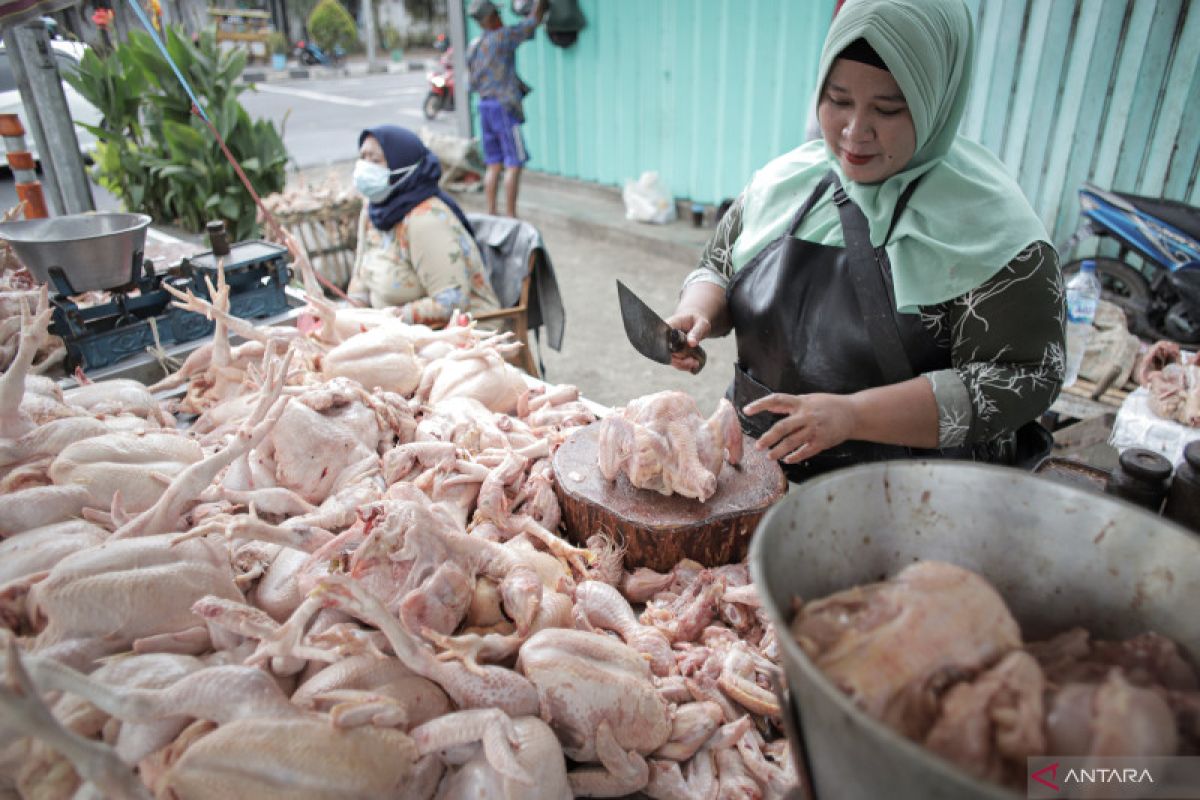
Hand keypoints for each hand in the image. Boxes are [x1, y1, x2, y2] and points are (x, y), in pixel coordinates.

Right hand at [663, 310, 709, 372]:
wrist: (696, 323)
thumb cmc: (698, 321)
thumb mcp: (701, 324)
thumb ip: (696, 332)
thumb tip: (691, 343)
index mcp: (669, 325)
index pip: (663, 338)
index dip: (670, 349)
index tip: (683, 355)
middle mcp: (665, 336)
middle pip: (666, 352)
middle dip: (679, 360)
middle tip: (693, 362)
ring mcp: (667, 345)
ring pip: (670, 359)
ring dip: (682, 364)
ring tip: (695, 363)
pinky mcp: (671, 352)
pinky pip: (674, 361)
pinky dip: (683, 365)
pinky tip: (692, 364)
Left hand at [742, 392, 856, 462]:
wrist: (853, 413)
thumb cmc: (828, 405)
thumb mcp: (808, 399)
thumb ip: (789, 404)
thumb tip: (769, 406)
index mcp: (801, 402)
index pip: (776, 399)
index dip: (760, 404)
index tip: (746, 410)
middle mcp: (807, 415)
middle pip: (783, 427)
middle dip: (768, 438)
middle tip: (758, 446)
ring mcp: (815, 429)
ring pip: (793, 442)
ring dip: (779, 451)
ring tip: (769, 457)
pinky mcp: (822, 441)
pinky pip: (806, 451)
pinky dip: (795, 457)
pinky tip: (787, 460)